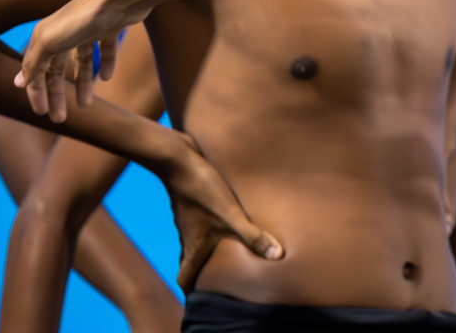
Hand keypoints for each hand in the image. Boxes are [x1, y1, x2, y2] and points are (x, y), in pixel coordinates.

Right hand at [16, 0, 146, 121]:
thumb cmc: (83, 16)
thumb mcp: (50, 42)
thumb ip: (34, 62)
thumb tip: (19, 82)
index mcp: (46, 36)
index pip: (36, 70)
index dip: (36, 92)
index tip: (41, 113)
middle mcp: (65, 32)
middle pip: (57, 69)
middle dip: (57, 94)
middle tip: (61, 119)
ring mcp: (88, 29)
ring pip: (83, 62)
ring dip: (82, 83)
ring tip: (87, 105)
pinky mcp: (110, 27)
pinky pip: (106, 49)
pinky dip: (106, 64)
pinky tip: (107, 78)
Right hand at [157, 131, 282, 290]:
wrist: (178, 158)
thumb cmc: (202, 189)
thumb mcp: (231, 215)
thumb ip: (252, 236)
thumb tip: (277, 256)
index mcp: (193, 246)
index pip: (185, 277)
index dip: (192, 290)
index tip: (202, 296)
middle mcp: (186, 235)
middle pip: (190, 260)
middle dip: (203, 270)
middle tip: (222, 275)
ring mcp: (187, 218)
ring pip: (195, 240)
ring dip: (209, 246)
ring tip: (231, 247)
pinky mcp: (191, 201)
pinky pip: (199, 221)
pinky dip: (210, 226)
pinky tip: (228, 217)